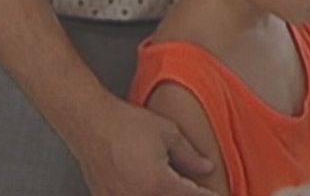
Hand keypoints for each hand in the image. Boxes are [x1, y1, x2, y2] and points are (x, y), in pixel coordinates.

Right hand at [73, 95, 216, 195]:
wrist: (90, 122)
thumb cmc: (126, 123)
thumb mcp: (168, 133)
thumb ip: (190, 156)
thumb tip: (207, 168)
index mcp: (158, 184)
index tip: (220, 194)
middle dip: (187, 195)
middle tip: (193, 187)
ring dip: (168, 194)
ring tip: (172, 185)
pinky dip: (146, 195)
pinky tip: (150, 188)